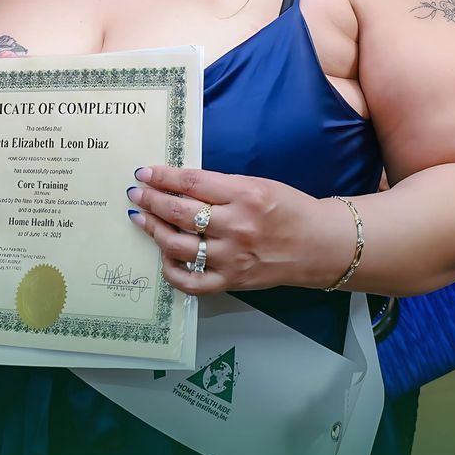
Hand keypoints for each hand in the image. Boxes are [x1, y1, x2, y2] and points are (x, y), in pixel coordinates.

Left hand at [127, 164, 347, 294]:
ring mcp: (232, 257)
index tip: (145, 172)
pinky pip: (191, 281)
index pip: (192, 183)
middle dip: (151, 200)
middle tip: (135, 193)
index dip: (163, 177)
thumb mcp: (258, 185)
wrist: (319, 245)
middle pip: (180, 213)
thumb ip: (220, 186)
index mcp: (245, 195)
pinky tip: (164, 256)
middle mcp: (236, 226)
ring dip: (154, 230)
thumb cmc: (289, 209)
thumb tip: (178, 184)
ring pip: (178, 245)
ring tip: (142, 219)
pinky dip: (171, 270)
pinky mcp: (232, 281)